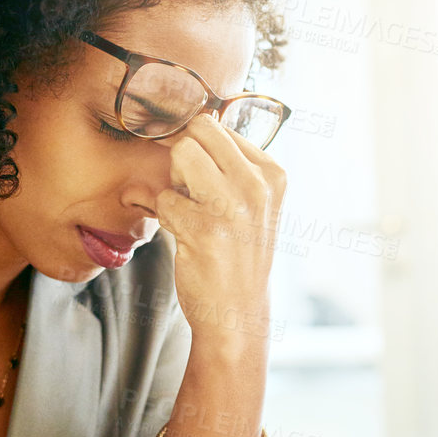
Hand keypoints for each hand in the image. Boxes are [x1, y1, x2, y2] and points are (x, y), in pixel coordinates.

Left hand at [153, 114, 286, 350]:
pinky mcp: (205, 229)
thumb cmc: (238, 254)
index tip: (196, 175)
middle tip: (189, 190)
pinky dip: (166, 218)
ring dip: (175, 184)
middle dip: (182, 156)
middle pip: (198, 131)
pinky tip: (186, 237)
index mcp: (272, 173)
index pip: (218, 125)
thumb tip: (190, 123)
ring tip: (189, 212)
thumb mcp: (252, 204)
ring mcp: (233, 206)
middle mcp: (257, 184)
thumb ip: (231, 164)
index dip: (195, 145)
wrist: (238, 313)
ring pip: (181, 155)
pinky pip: (165, 199)